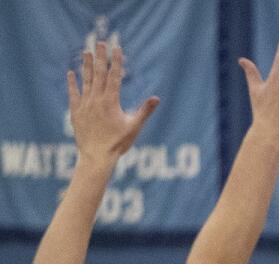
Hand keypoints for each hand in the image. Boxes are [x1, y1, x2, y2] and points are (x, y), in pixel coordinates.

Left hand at [68, 43, 158, 165]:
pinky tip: (71, 73)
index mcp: (111, 101)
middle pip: (98, 73)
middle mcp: (96, 99)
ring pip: (85, 80)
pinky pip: (73, 93)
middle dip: (100, 57)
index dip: (116, 61)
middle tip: (99, 42)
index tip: (117, 48)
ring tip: (85, 51)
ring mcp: (85, 104)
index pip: (114, 76)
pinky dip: (72, 82)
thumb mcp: (134, 127)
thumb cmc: (118, 143)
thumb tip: (157, 98)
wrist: (96, 156)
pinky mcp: (76, 111)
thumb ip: (145, 111)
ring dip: (85, 65)